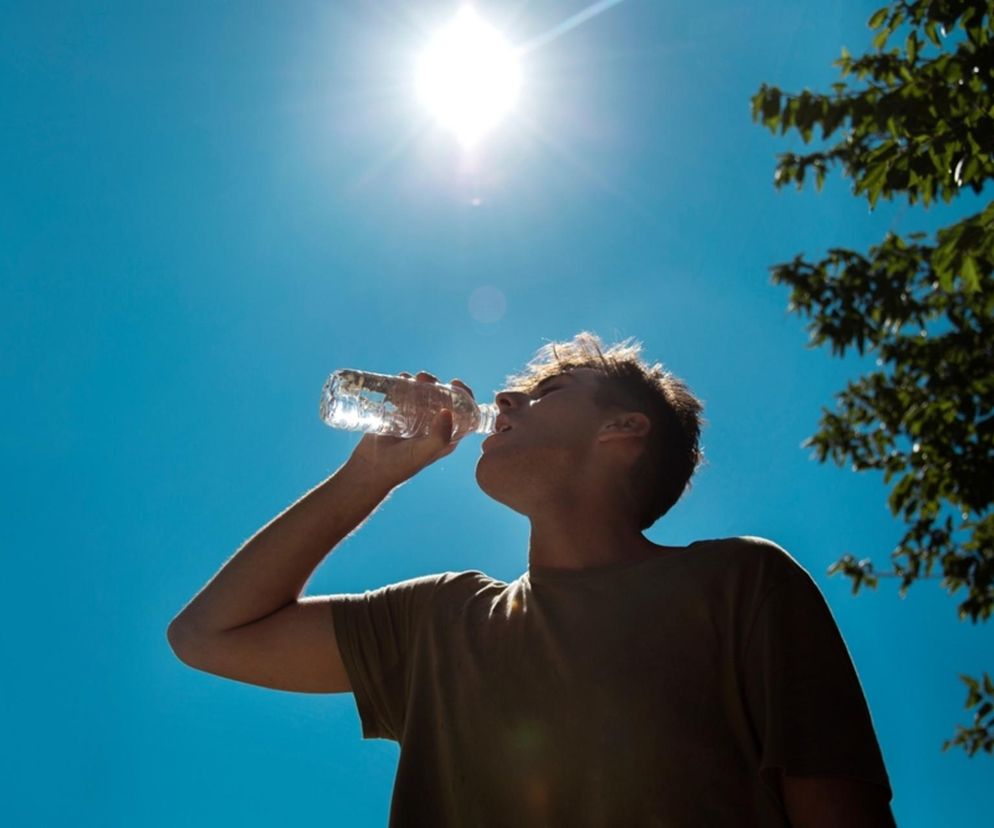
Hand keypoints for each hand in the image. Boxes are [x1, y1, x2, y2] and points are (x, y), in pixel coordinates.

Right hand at [346, 371, 475, 486]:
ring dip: (418, 382)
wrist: (370, 468)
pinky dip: (402, 385)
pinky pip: (404, 395)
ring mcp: (415, 419)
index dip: (464, 396)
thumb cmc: (400, 465)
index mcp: (446, 436)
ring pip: (422, 394)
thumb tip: (447, 412)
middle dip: (435, 384)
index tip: (455, 383)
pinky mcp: (398, 415)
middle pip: (441, 398)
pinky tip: (398, 381)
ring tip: (407, 378)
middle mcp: (433, 426)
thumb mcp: (423, 452)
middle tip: (423, 378)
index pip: (463, 413)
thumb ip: (439, 437)